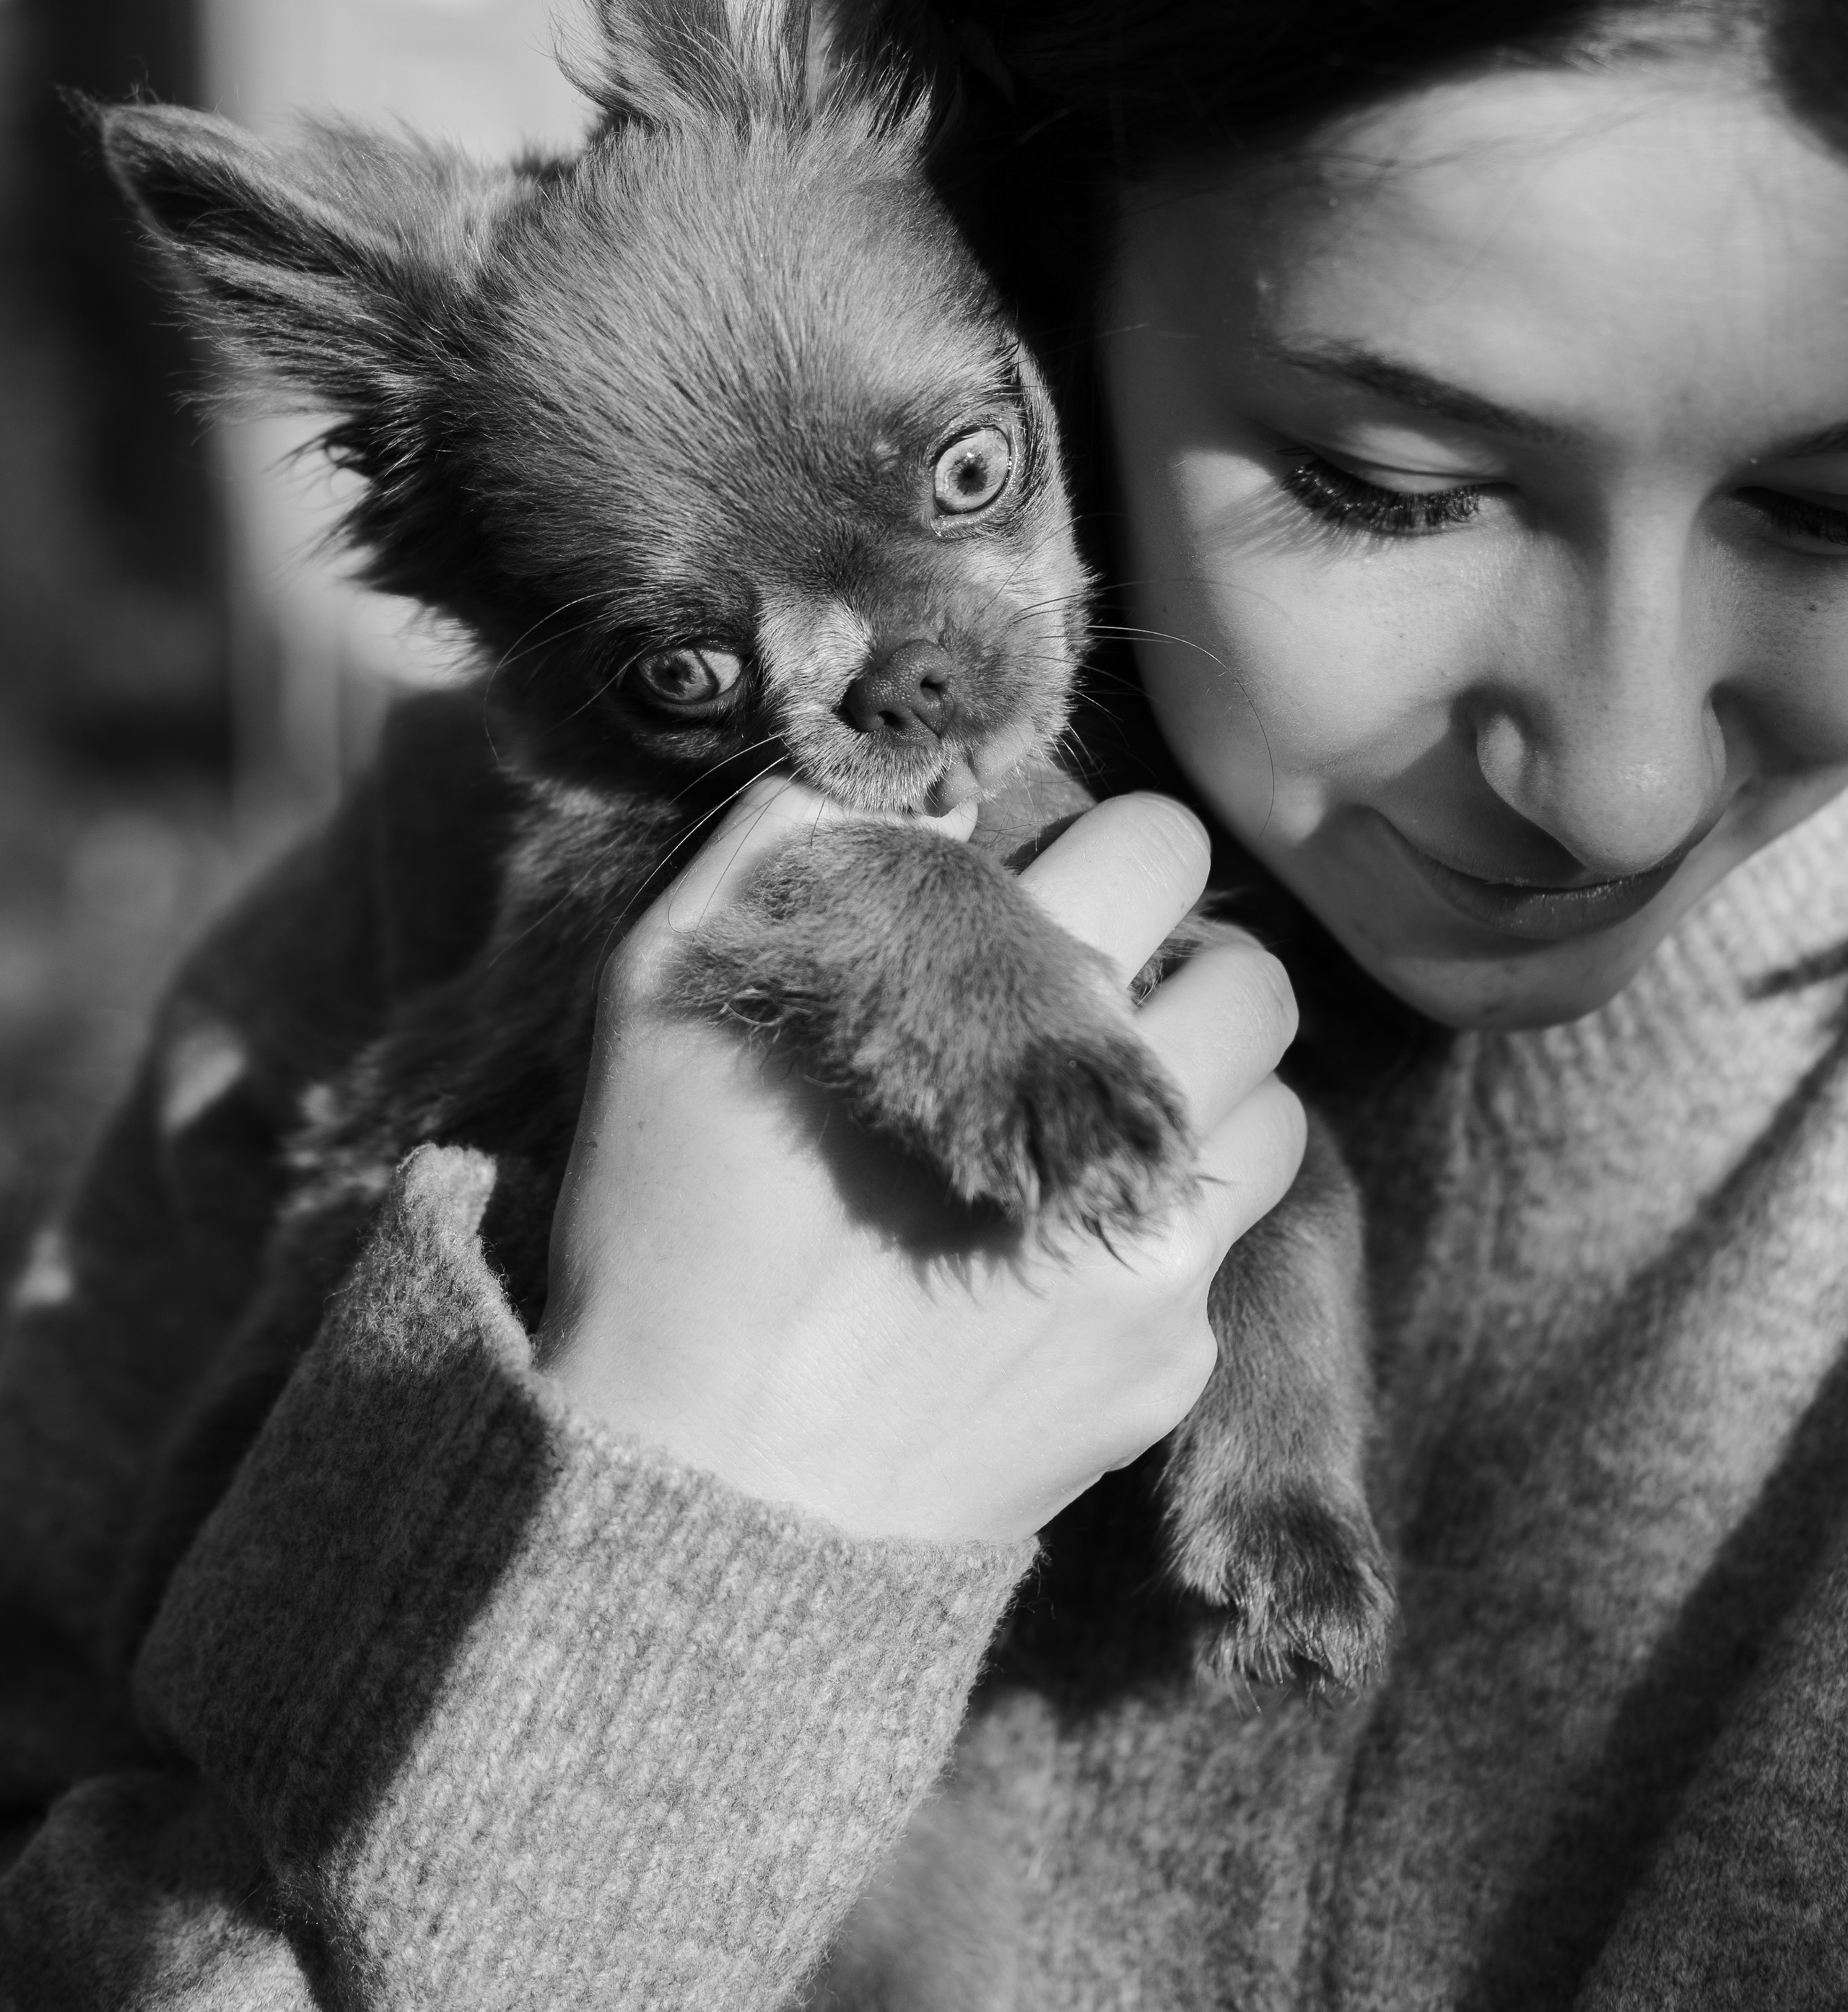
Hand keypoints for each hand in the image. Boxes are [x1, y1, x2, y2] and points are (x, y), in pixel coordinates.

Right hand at [536, 778, 1302, 1543]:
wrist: (707, 1509)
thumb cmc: (669, 1233)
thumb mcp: (663, 993)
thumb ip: (776, 845)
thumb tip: (882, 774)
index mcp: (1015, 1000)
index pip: (1153, 843)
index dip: (1094, 851)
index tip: (1034, 895)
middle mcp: (1123, 1117)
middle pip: (1251, 973)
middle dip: (1176, 965)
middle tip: (1086, 1002)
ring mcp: (1163, 1254)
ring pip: (1272, 1106)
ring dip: (1200, 1089)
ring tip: (1093, 1117)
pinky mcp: (1173, 1367)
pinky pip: (1229, 1242)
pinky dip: (1163, 1216)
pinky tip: (1057, 1239)